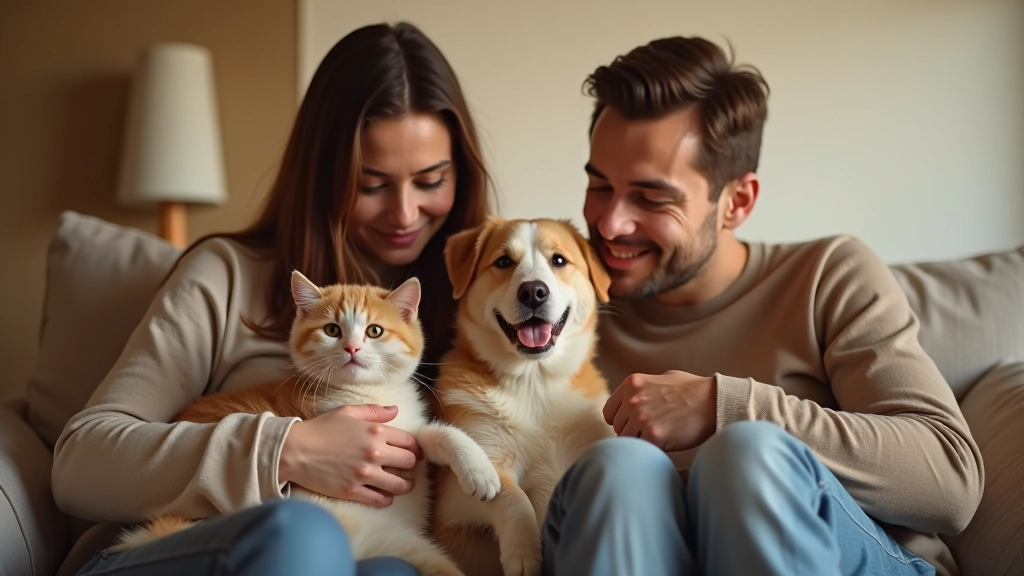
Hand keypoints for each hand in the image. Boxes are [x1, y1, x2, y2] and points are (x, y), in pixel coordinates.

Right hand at [278, 404, 422, 507]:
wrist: (294, 450)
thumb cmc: (320, 428)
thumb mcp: (347, 412)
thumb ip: (374, 411)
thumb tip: (395, 410)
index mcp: (375, 431)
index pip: (410, 442)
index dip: (414, 448)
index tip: (411, 452)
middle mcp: (374, 452)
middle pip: (409, 463)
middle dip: (409, 465)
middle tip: (405, 468)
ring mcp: (364, 474)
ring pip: (400, 485)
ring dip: (403, 485)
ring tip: (400, 484)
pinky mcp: (353, 491)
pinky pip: (380, 500)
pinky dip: (386, 499)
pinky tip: (383, 494)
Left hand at [603, 371, 716, 451]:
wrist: (714, 401)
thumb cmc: (693, 390)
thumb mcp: (663, 379)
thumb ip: (643, 388)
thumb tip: (631, 400)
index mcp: (632, 384)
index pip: (609, 412)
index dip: (620, 421)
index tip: (632, 426)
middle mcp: (633, 399)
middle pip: (617, 428)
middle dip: (631, 433)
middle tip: (650, 434)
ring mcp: (641, 417)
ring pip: (627, 441)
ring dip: (640, 443)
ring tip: (658, 439)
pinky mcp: (653, 435)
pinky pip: (641, 450)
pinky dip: (651, 451)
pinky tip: (664, 446)